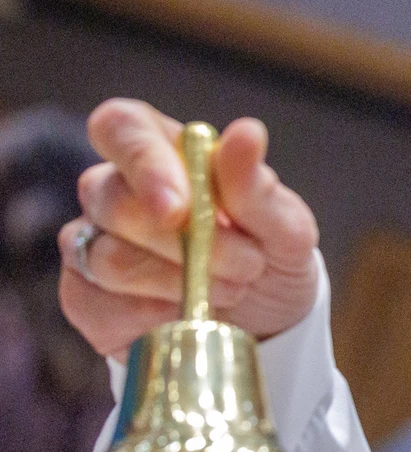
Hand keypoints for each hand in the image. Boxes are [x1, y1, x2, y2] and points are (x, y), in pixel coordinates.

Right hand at [59, 99, 320, 360]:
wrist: (268, 324)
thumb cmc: (270, 255)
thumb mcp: (286, 226)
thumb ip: (258, 187)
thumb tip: (246, 132)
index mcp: (164, 150)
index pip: (122, 127)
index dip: (143, 162)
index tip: (180, 208)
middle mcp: (114, 190)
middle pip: (112, 201)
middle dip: (186, 242)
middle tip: (247, 263)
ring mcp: (92, 242)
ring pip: (108, 258)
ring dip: (179, 281)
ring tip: (231, 287)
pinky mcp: (84, 297)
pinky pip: (98, 305)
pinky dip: (153, 317)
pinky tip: (187, 313)